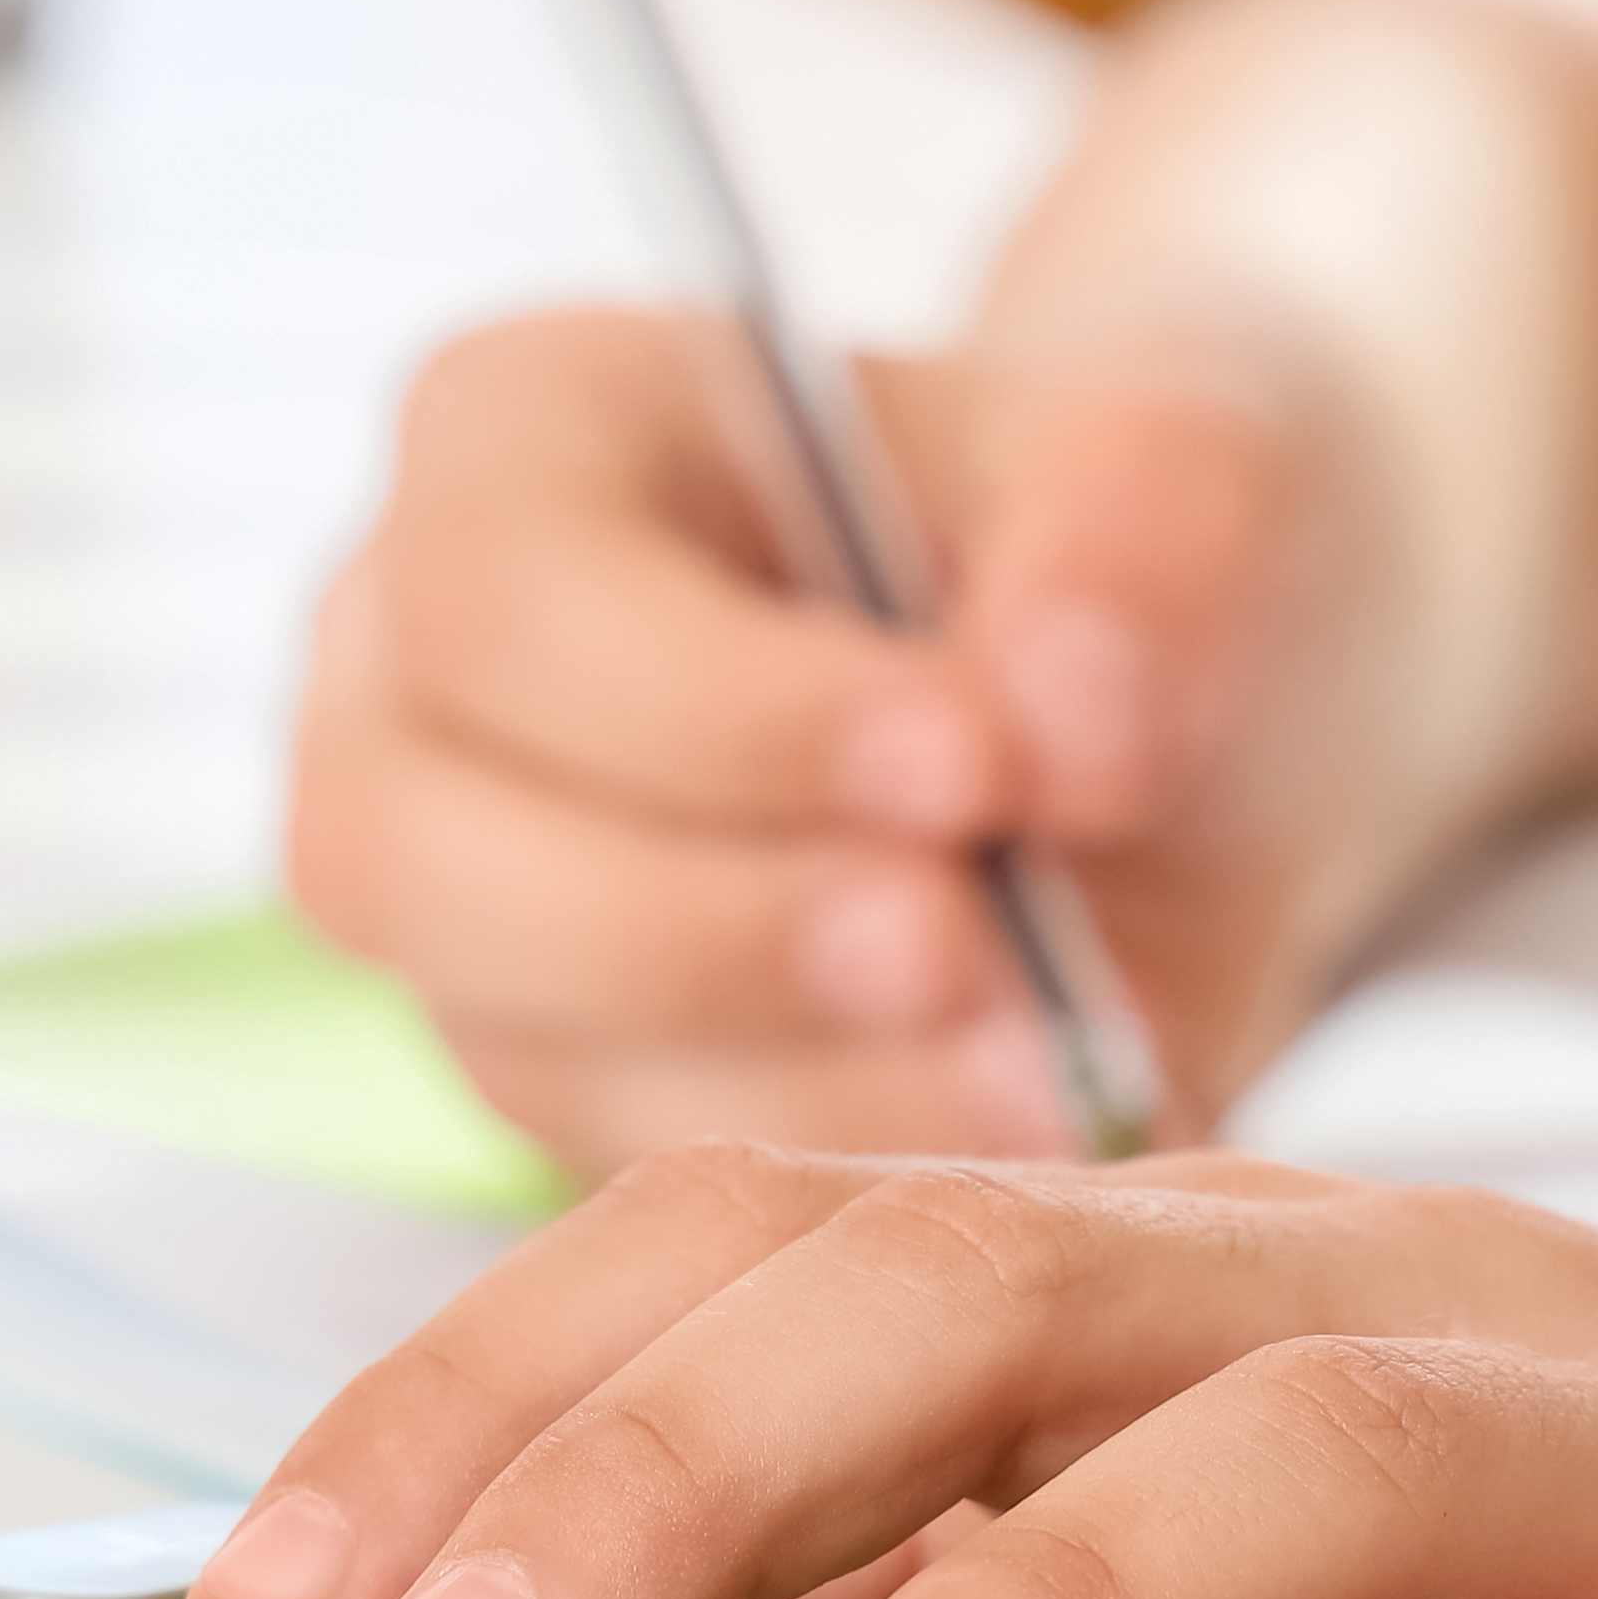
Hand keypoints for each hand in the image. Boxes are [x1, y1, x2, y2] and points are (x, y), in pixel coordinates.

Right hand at [283, 316, 1359, 1169]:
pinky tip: (1023, 1122)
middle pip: (420, 843)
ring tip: (1045, 1057)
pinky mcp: (548, 1070)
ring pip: (509, 1038)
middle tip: (978, 952)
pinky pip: (626, 1163)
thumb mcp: (1186, 468)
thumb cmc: (1110, 543)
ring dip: (788, 1075)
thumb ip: (1141, 540)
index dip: (724, 709)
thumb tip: (1067, 716)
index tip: (978, 766)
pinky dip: (835, 1160)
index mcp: (516, 435)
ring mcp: (449, 895)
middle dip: (715, 925)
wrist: (1164, 719)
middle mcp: (411, 673)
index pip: (508, 595)